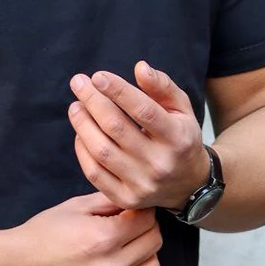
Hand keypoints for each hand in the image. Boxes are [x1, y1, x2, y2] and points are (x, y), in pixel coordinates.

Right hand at [0, 190, 162, 265]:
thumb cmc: (42, 234)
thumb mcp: (74, 207)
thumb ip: (108, 201)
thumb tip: (133, 200)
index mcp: (103, 237)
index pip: (147, 220)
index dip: (141, 210)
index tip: (132, 210)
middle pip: (154, 242)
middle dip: (145, 229)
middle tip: (129, 226)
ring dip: (144, 254)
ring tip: (126, 248)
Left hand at [68, 60, 210, 211]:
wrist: (188, 184)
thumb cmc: (180, 137)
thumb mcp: (181, 109)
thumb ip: (162, 86)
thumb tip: (140, 67)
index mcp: (177, 138)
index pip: (143, 110)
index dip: (118, 90)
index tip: (97, 76)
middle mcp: (160, 163)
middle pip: (116, 127)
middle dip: (92, 101)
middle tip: (78, 82)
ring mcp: (142, 184)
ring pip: (101, 150)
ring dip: (82, 123)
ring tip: (76, 106)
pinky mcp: (126, 198)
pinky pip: (94, 172)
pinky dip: (82, 149)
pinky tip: (81, 131)